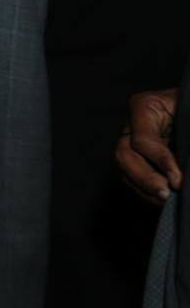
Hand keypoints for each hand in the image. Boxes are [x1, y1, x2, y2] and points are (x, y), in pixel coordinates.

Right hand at [117, 86, 179, 205]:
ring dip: (144, 188)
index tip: (179, 181)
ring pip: (124, 168)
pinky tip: (161, 200)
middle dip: (144, 178)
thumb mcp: (189, 114)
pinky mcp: (139, 156)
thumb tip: (185, 166)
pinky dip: (146, 191)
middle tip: (165, 194)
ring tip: (166, 201)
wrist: (188, 113)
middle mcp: (132, 124)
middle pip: (124, 155)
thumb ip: (186, 138)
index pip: (142, 140)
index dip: (160, 161)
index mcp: (146, 107)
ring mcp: (132, 141)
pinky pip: (132, 177)